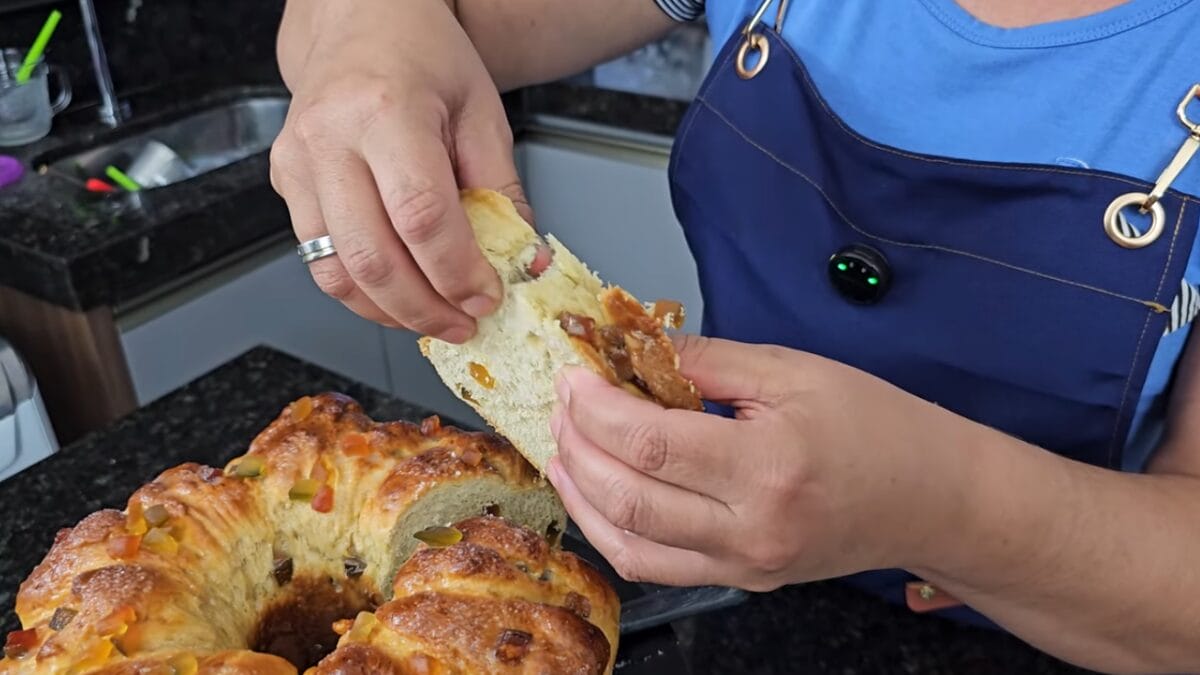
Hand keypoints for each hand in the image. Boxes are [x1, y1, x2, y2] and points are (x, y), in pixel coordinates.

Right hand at [270, 0, 527, 341]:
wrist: (361, 22)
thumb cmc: (424, 58)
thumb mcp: (482, 113)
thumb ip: (501, 191)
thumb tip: (520, 264)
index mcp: (384, 110)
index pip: (421, 216)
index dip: (456, 271)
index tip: (487, 297)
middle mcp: (329, 138)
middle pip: (372, 257)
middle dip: (424, 309)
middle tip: (463, 324)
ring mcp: (297, 163)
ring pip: (335, 272)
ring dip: (390, 312)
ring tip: (434, 319)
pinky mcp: (286, 185)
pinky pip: (319, 260)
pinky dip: (362, 293)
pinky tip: (399, 297)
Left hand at [546, 335, 973, 590]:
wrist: (929, 496)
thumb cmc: (874, 425)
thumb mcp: (792, 371)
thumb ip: (706, 360)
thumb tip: (634, 345)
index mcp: (768, 466)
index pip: (652, 443)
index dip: (597, 408)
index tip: (573, 376)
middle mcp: (752, 528)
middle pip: (630, 497)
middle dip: (579, 446)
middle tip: (562, 404)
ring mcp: (745, 564)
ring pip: (630, 544)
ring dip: (581, 495)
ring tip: (562, 448)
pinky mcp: (741, 579)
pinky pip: (656, 568)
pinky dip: (612, 532)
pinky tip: (594, 495)